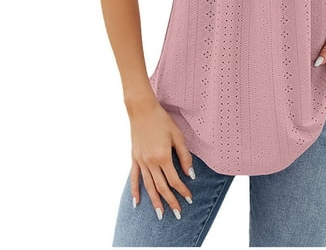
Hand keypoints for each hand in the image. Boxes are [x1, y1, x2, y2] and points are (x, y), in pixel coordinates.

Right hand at [128, 99, 194, 219]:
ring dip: (155, 201)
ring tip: (160, 214)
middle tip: (177, 213)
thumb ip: (184, 156)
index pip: (174, 180)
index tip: (189, 198)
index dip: (182, 190)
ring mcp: (141, 161)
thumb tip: (190, 174)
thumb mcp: (177, 136)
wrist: (143, 110)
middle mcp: (150, 162)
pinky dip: (135, 191)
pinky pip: (134, 178)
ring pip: (148, 186)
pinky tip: (137, 202)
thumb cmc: (162, 121)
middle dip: (170, 201)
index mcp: (163, 156)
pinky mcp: (134, 158)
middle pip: (161, 187)